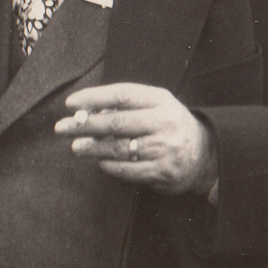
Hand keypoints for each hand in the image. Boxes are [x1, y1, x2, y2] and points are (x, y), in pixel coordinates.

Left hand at [56, 83, 217, 197]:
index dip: (94, 98)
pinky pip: (128, 169)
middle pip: (117, 123)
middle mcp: (164, 122)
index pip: (122, 95)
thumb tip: (84, 112)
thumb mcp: (154, 106)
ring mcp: (164, 148)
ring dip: (93, 148)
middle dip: (85, 125)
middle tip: (62, 128)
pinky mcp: (163, 171)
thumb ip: (124, 107)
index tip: (70, 104)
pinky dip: (109, 165)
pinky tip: (98, 162)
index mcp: (160, 100)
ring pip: (119, 148)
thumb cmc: (168, 125)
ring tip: (75, 147)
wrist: (205, 153)